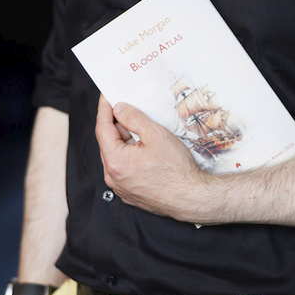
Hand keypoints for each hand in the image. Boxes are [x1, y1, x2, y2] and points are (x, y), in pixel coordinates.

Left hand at [95, 94, 210, 220]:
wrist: (191, 198)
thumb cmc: (177, 171)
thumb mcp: (156, 134)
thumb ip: (134, 118)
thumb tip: (119, 109)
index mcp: (115, 162)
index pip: (102, 128)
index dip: (104, 109)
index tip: (107, 96)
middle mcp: (113, 177)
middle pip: (109, 142)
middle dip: (118, 124)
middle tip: (128, 109)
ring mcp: (121, 187)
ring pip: (118, 156)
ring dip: (126, 141)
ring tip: (143, 130)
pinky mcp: (130, 192)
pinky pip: (124, 168)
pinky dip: (131, 155)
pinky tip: (146, 149)